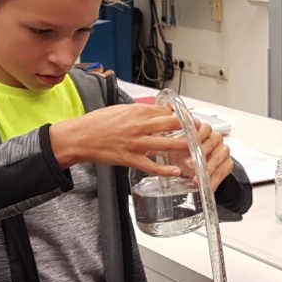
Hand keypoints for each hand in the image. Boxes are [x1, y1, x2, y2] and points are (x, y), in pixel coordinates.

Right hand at [50, 104, 191, 175]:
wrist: (80, 137)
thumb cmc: (98, 122)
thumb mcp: (121, 109)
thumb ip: (142, 111)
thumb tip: (161, 111)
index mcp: (137, 111)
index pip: (167, 112)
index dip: (183, 117)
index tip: (192, 121)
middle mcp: (138, 125)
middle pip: (171, 125)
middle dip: (189, 129)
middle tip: (201, 133)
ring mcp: (135, 143)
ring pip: (166, 144)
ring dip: (183, 148)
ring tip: (197, 151)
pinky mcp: (129, 158)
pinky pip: (150, 165)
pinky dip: (164, 170)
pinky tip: (176, 172)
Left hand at [180, 121, 234, 189]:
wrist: (194, 168)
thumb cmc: (183, 155)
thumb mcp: (177, 148)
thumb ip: (175, 143)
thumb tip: (165, 144)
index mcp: (204, 131)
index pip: (205, 128)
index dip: (197, 136)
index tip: (187, 145)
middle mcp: (216, 138)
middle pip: (212, 142)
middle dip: (200, 154)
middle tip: (188, 165)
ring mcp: (223, 150)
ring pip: (219, 157)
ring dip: (207, 169)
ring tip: (196, 180)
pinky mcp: (228, 163)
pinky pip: (223, 171)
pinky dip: (214, 180)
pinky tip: (207, 186)